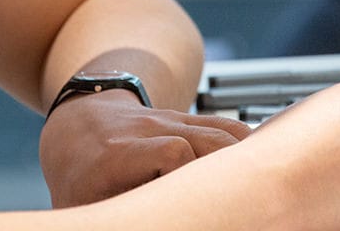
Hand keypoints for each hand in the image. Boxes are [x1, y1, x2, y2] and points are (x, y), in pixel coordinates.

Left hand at [39, 89, 251, 206]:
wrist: (78, 124)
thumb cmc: (78, 175)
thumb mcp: (81, 202)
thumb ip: (113, 215)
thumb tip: (147, 222)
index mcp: (118, 153)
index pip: (171, 150)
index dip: (190, 172)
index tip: (199, 206)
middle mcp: (149, 130)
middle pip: (206, 139)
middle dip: (228, 171)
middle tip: (244, 205)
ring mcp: (170, 120)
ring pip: (222, 131)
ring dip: (244, 158)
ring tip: (259, 191)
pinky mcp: (187, 119)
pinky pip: (226, 126)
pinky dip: (247, 145)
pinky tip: (261, 167)